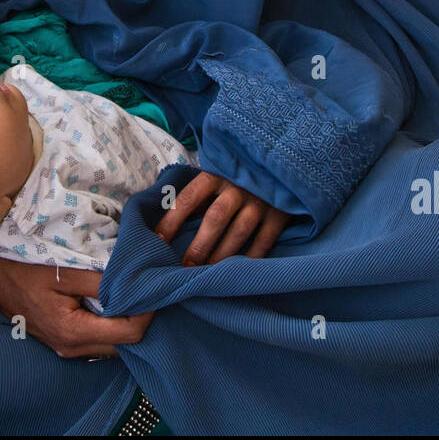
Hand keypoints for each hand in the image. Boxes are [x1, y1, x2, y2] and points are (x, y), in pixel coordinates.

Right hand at [0, 246, 152, 358]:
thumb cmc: (22, 267)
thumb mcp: (64, 270)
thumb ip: (102, 281)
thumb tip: (137, 284)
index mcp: (72, 332)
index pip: (130, 333)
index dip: (149, 311)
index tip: (156, 285)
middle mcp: (71, 348)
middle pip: (125, 343)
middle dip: (142, 316)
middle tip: (151, 286)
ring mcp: (65, 348)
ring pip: (112, 343)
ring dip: (127, 320)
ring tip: (136, 289)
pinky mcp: (63, 341)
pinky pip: (98, 338)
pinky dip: (111, 322)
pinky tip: (115, 299)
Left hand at [155, 172, 289, 265]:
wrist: (280, 164)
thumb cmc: (236, 177)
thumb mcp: (215, 177)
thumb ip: (197, 197)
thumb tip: (166, 229)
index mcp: (215, 175)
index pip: (188, 198)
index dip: (171, 221)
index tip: (157, 242)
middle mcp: (238, 187)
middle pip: (215, 218)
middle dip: (199, 246)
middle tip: (186, 267)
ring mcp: (261, 201)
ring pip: (239, 232)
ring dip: (222, 256)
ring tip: (209, 275)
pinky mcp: (279, 215)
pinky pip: (264, 241)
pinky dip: (251, 258)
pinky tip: (238, 271)